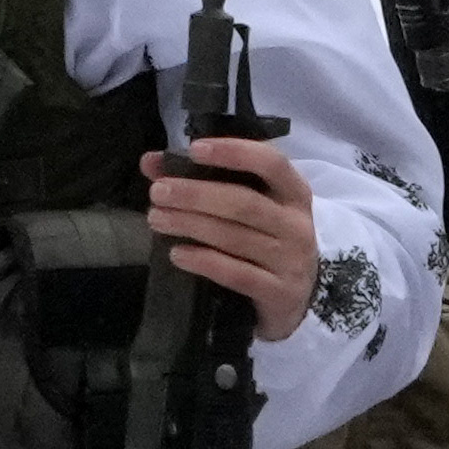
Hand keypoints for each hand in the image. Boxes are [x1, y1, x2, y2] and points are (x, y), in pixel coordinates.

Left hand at [140, 133, 322, 323]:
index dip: (234, 152)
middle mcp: (296, 224)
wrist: (295, 298)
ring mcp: (290, 260)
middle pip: (244, 203)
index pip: (271, 163)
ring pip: (235, 237)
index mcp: (294, 193)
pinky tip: (177, 254)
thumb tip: (151, 162)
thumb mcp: (249, 207)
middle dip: (196, 195)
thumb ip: (204, 180)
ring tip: (156, 219)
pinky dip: (204, 261)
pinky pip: (237, 274)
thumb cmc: (267, 240)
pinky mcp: (279, 293)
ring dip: (191, 225)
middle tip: (158, 192)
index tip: (194, 149)